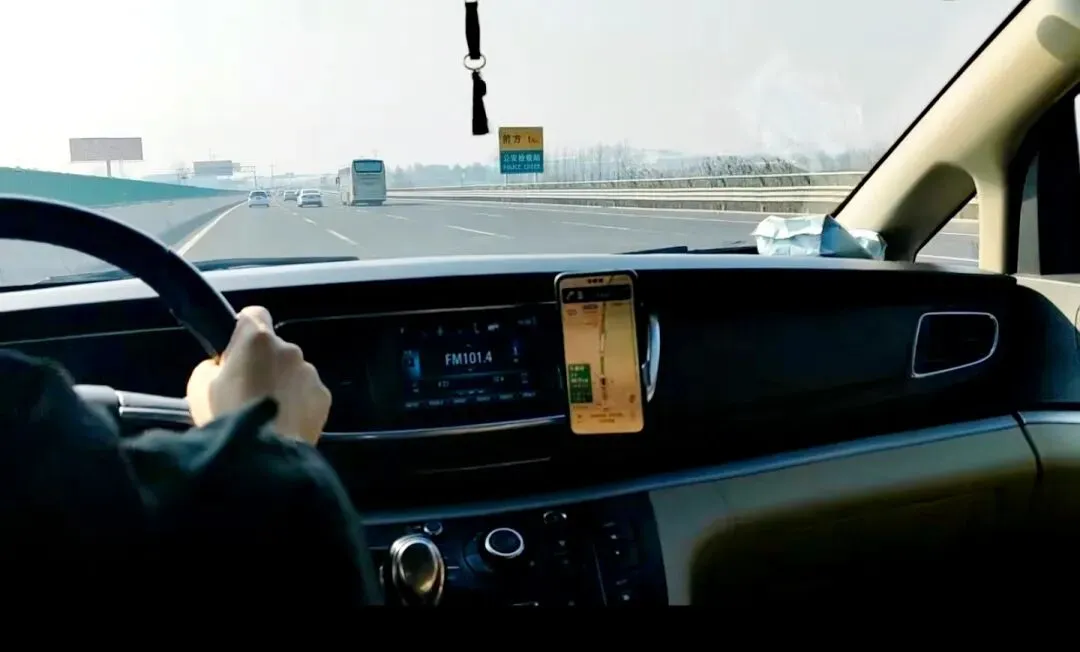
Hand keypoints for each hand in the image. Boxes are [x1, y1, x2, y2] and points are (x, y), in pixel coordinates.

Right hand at [186, 306, 330, 444]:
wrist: (262, 456)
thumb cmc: (226, 416)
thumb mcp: (200, 386)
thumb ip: (214, 366)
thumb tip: (225, 366)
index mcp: (257, 339)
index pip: (254, 314)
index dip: (244, 330)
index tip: (237, 351)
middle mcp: (289, 349)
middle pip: (275, 348)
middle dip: (264, 363)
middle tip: (248, 392)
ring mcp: (311, 372)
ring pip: (294, 372)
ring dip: (283, 384)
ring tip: (268, 413)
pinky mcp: (324, 396)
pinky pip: (308, 393)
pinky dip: (299, 403)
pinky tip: (285, 423)